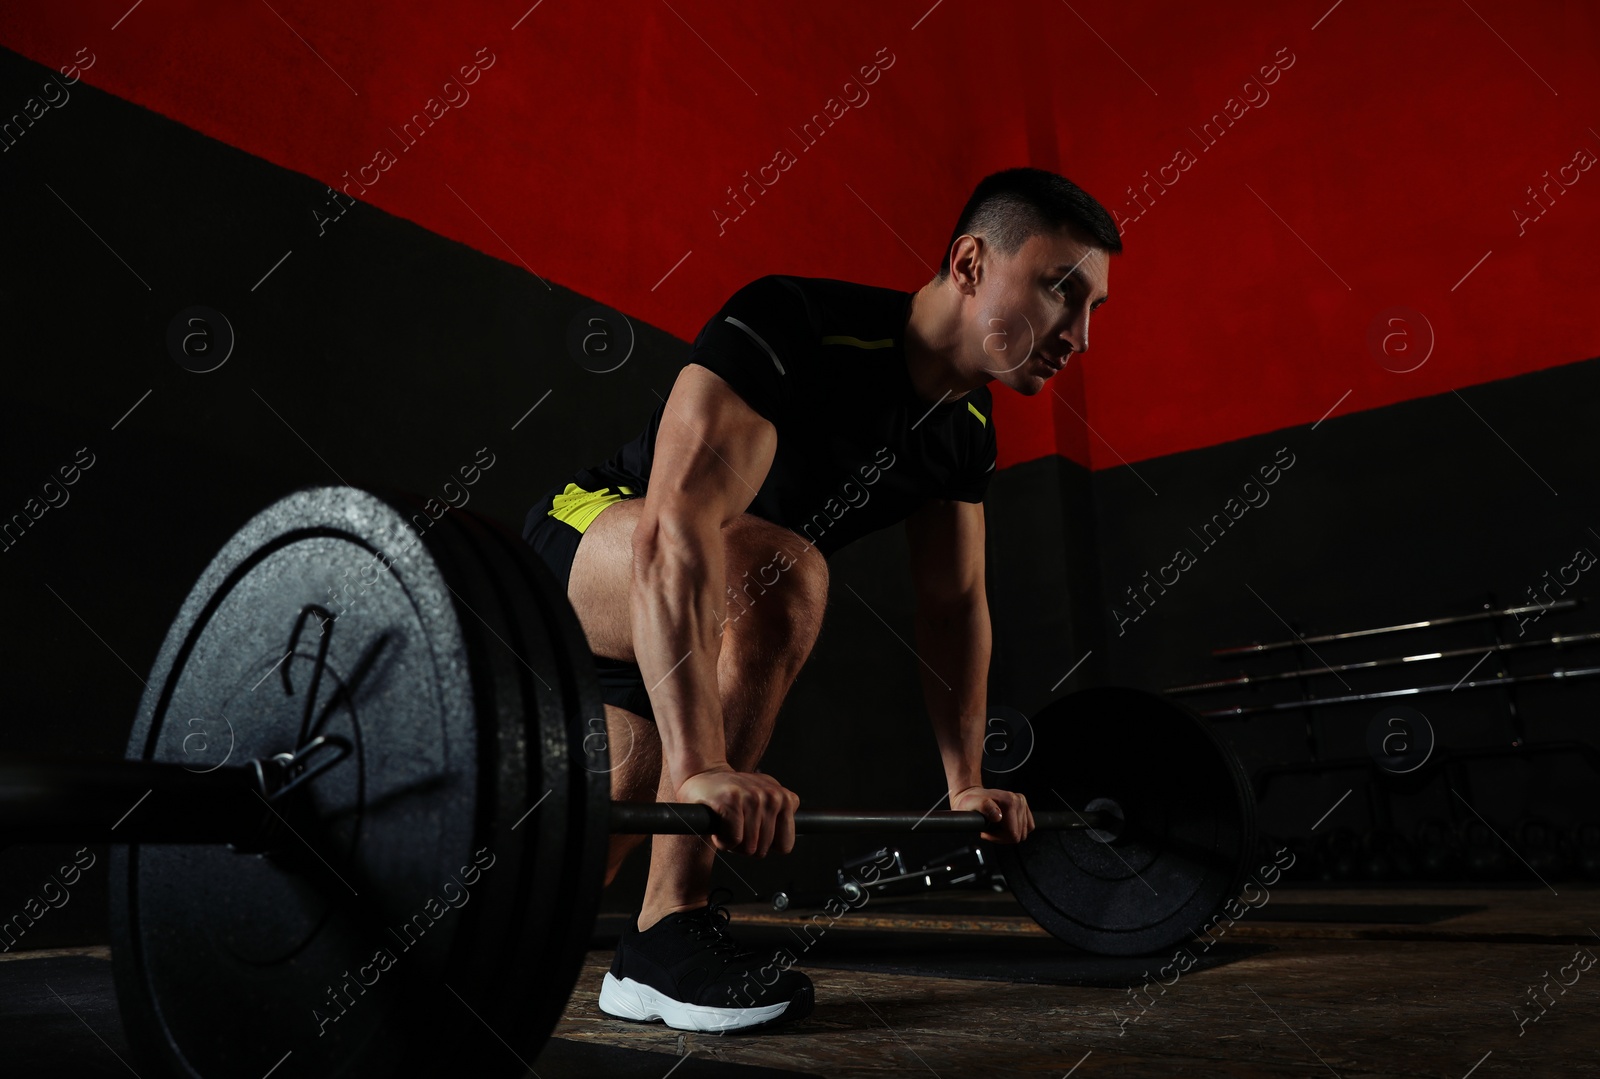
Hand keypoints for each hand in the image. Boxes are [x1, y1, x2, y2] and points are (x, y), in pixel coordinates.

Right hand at [675, 766, 799, 856]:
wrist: (704, 774)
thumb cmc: (734, 795)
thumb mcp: (765, 800)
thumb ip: (780, 817)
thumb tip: (784, 845)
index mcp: (785, 799)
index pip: (785, 845)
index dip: (766, 846)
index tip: (754, 833)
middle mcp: (772, 796)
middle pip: (763, 849)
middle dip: (746, 845)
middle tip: (737, 826)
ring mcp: (753, 797)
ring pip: (748, 847)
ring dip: (733, 843)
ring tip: (728, 824)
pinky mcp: (732, 800)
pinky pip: (733, 841)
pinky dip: (722, 840)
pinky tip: (720, 824)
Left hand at [950, 785, 1033, 843]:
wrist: (973, 794)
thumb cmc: (971, 802)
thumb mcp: (973, 804)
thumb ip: (985, 808)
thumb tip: (998, 817)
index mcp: (1010, 802)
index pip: (1013, 834)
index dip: (999, 838)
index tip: (987, 832)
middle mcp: (1019, 801)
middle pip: (1019, 835)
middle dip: (1003, 836)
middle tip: (990, 829)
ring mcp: (1022, 803)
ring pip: (1023, 833)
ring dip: (1008, 833)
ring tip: (995, 826)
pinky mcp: (1024, 806)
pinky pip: (1028, 827)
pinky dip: (1016, 829)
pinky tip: (1004, 824)